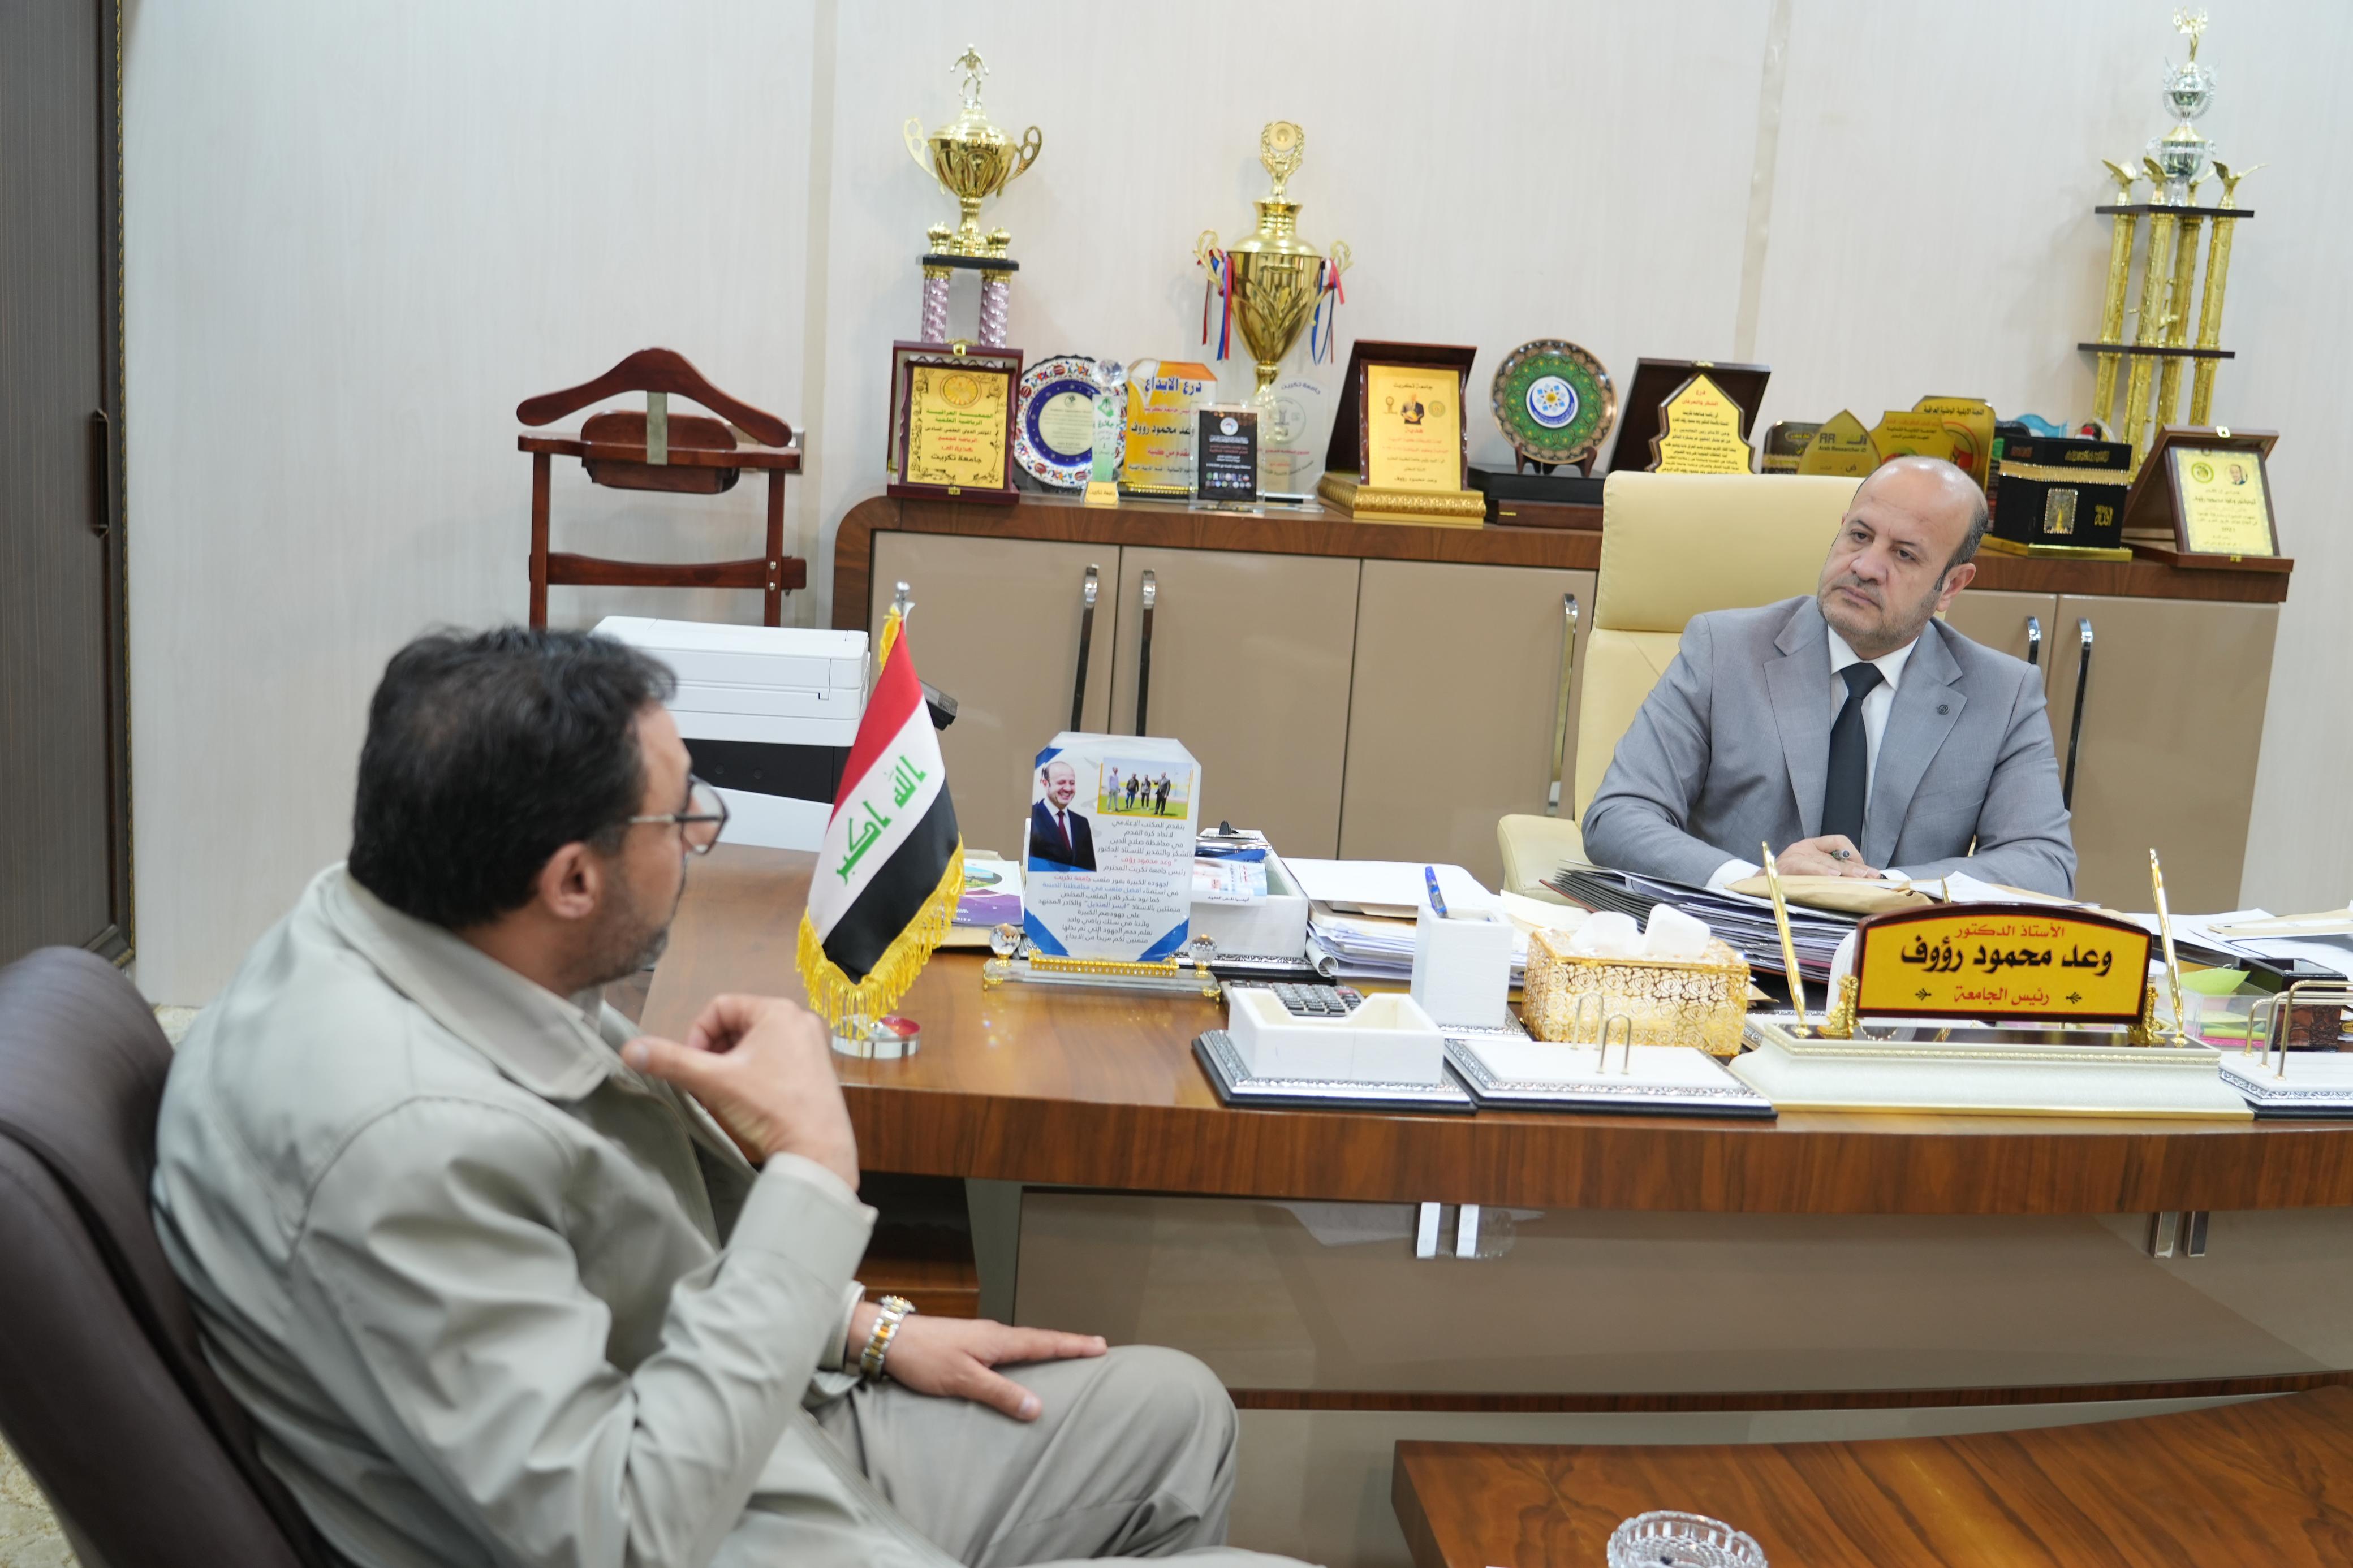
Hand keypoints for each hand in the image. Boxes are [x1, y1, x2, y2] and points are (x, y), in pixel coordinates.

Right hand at [623, 994, 858, 1190]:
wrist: (817, 1150)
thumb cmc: (769, 1107)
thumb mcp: (713, 1081)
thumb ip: (671, 1061)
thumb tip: (628, 1049)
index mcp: (778, 1010)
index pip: (719, 1007)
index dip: (696, 1035)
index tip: (691, 1067)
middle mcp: (800, 1020)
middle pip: (737, 1025)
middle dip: (713, 1054)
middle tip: (704, 1085)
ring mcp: (811, 1045)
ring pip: (754, 1044)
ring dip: (729, 1066)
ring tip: (721, 1096)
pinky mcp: (816, 1069)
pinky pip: (774, 1059)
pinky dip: (752, 1074)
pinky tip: (745, 1102)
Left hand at [852, 1306, 1105, 1420]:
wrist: (889, 1338)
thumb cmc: (924, 1357)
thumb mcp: (963, 1380)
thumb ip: (999, 1394)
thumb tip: (1037, 1407)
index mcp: (998, 1340)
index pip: (1044, 1342)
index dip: (1073, 1346)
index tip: (1101, 1345)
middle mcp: (993, 1335)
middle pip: (1039, 1339)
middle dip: (1067, 1344)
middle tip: (1095, 1348)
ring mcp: (980, 1338)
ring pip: (1022, 1343)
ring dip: (1047, 1347)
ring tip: (1067, 1355)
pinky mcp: (968, 1345)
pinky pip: (1007, 1349)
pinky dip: (1025, 1353)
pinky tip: (1023, 1363)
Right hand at [1774, 835, 1882, 878]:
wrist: (1753, 891)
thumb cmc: (1783, 886)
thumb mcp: (1808, 876)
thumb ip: (1827, 874)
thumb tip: (1859, 880)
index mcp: (1808, 848)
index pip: (1837, 842)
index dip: (1854, 855)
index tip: (1866, 873)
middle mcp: (1801, 849)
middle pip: (1834, 854)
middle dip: (1855, 867)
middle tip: (1872, 876)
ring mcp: (1791, 858)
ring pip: (1823, 862)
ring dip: (1844, 871)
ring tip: (1860, 878)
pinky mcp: (1784, 868)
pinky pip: (1805, 868)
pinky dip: (1820, 871)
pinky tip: (1833, 876)